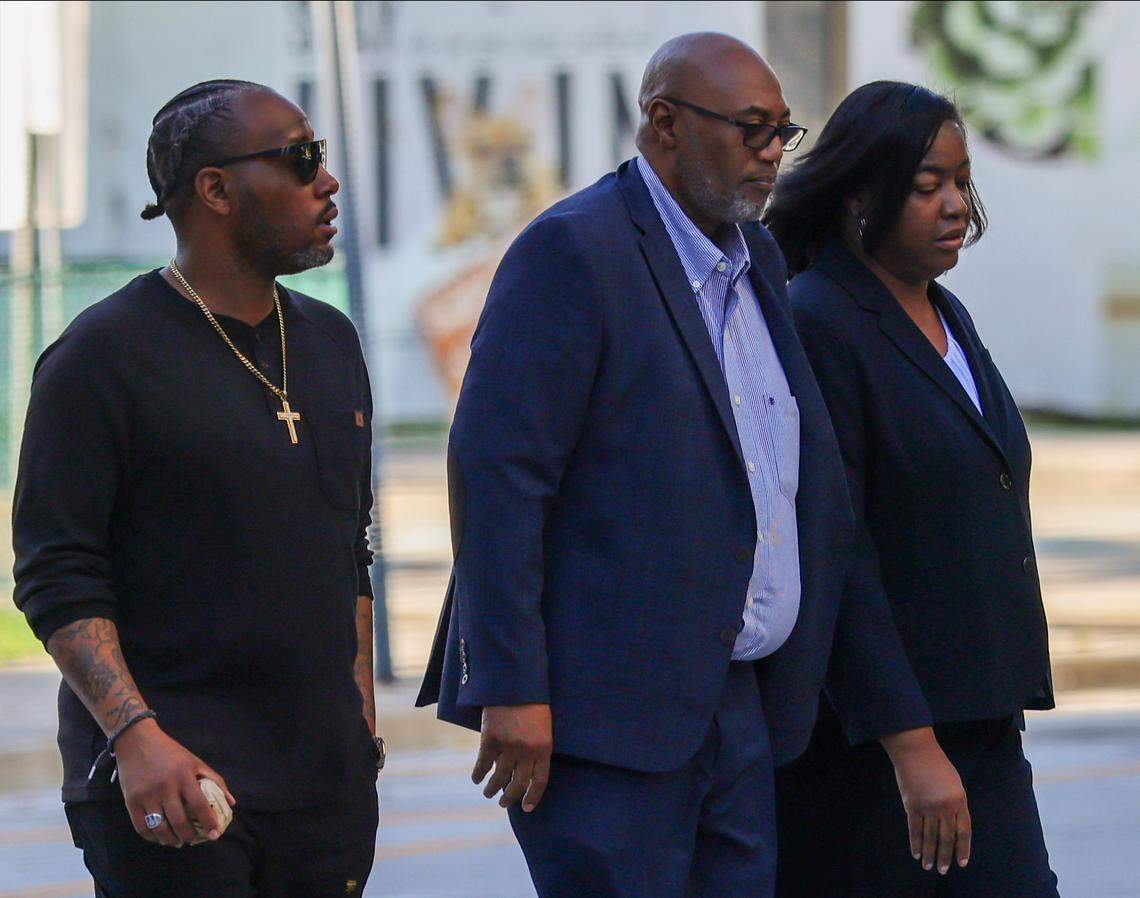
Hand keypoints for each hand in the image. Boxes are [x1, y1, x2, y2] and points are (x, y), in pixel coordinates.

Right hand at [113, 719, 235, 847]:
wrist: (137, 741)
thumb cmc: (170, 752)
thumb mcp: (195, 761)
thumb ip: (214, 780)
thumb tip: (231, 802)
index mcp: (184, 775)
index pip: (199, 804)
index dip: (209, 821)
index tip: (214, 834)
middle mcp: (166, 787)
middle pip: (179, 821)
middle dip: (189, 836)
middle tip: (193, 840)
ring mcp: (147, 795)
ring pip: (160, 828)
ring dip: (170, 840)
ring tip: (177, 842)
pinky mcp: (131, 801)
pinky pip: (141, 827)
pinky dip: (152, 837)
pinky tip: (160, 838)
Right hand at [472, 704, 551, 812]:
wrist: (514, 681)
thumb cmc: (532, 702)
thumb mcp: (544, 725)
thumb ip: (537, 746)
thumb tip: (525, 768)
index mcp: (544, 747)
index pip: (539, 781)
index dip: (532, 797)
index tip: (526, 807)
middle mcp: (526, 750)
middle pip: (518, 783)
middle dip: (510, 797)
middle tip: (503, 803)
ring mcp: (508, 745)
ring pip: (499, 777)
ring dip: (492, 788)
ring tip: (488, 793)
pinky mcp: (490, 739)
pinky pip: (483, 763)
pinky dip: (479, 774)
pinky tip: (476, 779)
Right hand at [882, 727, 970, 874]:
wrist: (915, 751)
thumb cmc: (936, 763)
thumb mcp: (954, 783)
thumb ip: (955, 803)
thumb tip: (952, 824)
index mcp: (960, 800)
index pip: (964, 831)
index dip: (963, 849)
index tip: (961, 863)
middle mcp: (946, 807)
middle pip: (947, 837)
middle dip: (945, 856)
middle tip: (942, 870)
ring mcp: (928, 807)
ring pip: (930, 837)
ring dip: (929, 854)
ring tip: (928, 866)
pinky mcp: (912, 805)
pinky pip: (914, 829)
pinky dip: (915, 843)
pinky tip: (916, 853)